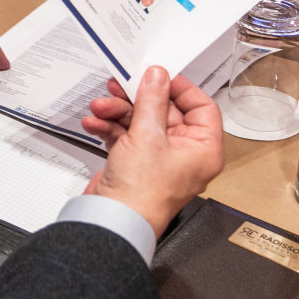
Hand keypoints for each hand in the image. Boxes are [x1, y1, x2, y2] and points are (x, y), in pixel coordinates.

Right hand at [81, 66, 222, 236]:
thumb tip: (157, 77)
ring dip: (118, 112)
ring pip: (141, 121)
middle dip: (137, 99)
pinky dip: (110, 127)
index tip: (160, 76)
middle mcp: (183, 154)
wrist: (111, 221)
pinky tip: (96, 123)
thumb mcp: (148, 136)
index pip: (202, 107)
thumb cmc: (142, 195)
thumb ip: (152, 101)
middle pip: (165, 112)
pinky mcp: (134, 163)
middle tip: (121, 86)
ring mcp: (157, 158)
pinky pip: (125, 135)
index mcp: (202, 150)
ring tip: (102, 107)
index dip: (181, 89)